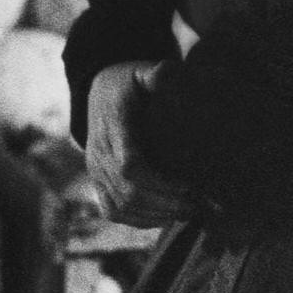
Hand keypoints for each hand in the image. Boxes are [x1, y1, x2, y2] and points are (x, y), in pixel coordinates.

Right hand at [85, 60, 196, 227]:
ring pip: (122, 206)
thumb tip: (170, 72)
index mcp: (113, 127)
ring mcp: (95, 171)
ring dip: (156, 214)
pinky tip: (163, 218)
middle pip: (130, 192)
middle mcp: (100, 153)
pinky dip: (138, 220)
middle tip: (197, 206)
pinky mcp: (96, 183)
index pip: (130, 164)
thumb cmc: (127, 83)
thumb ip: (156, 73)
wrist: (96, 93)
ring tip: (187, 213)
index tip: (187, 185)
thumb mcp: (140, 71)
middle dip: (166, 203)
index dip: (159, 181)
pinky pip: (112, 211)